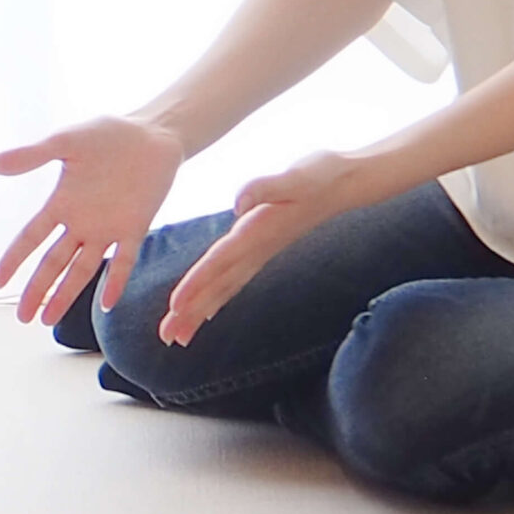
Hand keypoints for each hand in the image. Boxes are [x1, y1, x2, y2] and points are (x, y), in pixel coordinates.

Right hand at [0, 117, 184, 324]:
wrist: (152, 133)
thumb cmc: (107, 134)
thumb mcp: (65, 142)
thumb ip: (31, 156)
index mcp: (61, 203)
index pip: (31, 238)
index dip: (13, 260)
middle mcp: (81, 223)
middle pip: (53, 263)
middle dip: (37, 290)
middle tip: (23, 318)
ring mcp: (107, 228)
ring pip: (82, 269)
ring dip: (66, 294)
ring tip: (49, 320)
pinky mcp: (135, 227)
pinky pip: (124, 261)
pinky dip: (115, 282)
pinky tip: (105, 304)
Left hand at [160, 150, 361, 344]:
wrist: (347, 182)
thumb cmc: (322, 175)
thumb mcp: (297, 176)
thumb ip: (267, 187)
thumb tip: (239, 204)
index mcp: (258, 232)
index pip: (221, 262)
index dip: (198, 283)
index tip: (175, 306)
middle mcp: (257, 248)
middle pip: (218, 285)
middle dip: (192, 312)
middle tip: (166, 338)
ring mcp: (260, 252)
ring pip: (224, 288)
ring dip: (199, 313)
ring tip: (177, 337)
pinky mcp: (262, 248)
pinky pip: (235, 280)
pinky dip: (218, 298)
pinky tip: (205, 314)